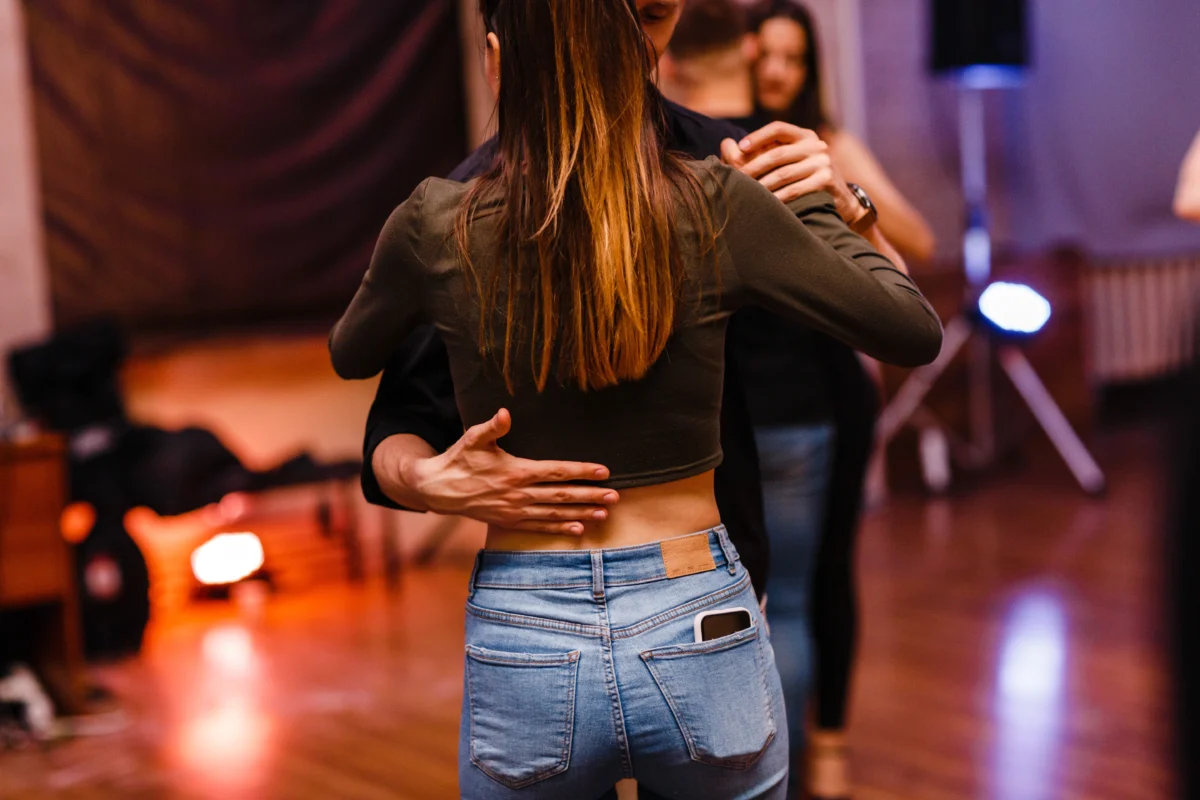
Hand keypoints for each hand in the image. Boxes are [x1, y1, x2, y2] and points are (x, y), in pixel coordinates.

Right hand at [380, 409, 618, 534]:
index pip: (557, 472)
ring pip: (555, 513)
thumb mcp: (473, 438)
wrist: (438, 489)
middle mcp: (519, 494)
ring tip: (605, 513)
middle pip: (563, 496)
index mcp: (516, 472)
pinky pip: (540, 527)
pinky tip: (579, 529)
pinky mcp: (509, 521)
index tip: (604, 471)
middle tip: (616, 496)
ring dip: (582, 513)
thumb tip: (505, 412)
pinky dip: (560, 528)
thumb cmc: (458, 460)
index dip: (581, 471)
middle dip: (591, 495)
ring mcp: (515, 510)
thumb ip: (492, 427)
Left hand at [721, 121, 863, 225]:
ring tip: (746, 193)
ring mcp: (823, 162)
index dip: (758, 136)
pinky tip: (765, 204)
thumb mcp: (791, 160)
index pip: (779, 127)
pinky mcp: (827, 180)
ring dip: (762, 185)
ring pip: (784, 174)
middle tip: (736, 178)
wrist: (840, 198)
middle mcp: (816, 145)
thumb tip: (726, 144)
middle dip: (754, 167)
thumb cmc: (805, 178)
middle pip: (777, 154)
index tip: (740, 147)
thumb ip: (765, 151)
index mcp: (804, 135)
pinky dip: (777, 198)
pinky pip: (795, 190)